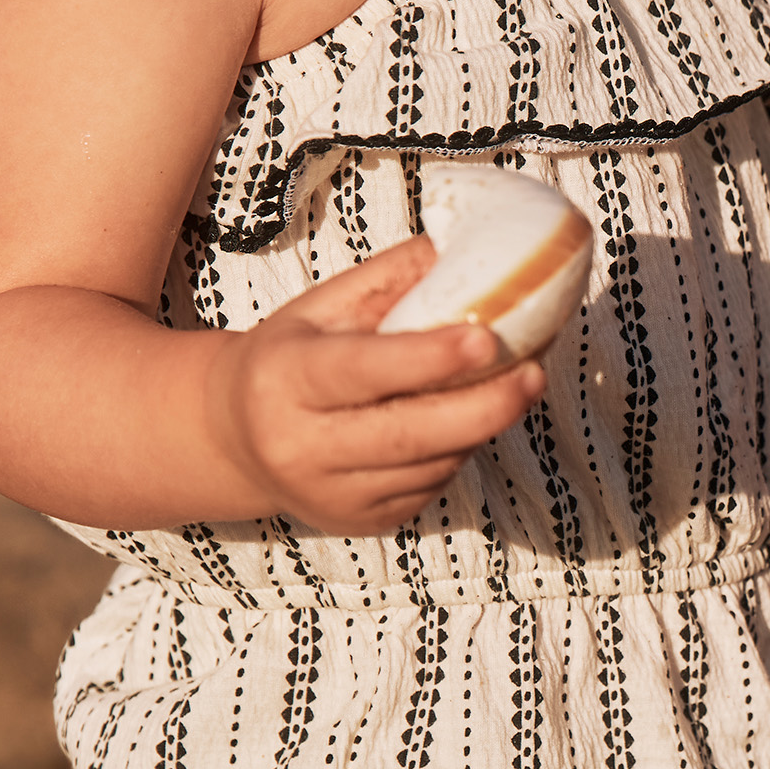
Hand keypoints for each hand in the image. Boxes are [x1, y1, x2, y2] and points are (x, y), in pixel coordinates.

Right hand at [205, 237, 546, 532]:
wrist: (235, 439)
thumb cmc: (291, 357)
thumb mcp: (322, 307)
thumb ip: (389, 279)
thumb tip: (462, 245)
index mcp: (285, 379)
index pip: (363, 370)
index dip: (428, 358)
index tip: (486, 337)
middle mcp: (301, 446)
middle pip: (408, 434)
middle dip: (483, 406)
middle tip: (534, 372)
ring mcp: (331, 495)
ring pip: (429, 465)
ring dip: (479, 426)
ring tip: (514, 385)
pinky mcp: (362, 522)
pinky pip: (429, 487)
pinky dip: (458, 451)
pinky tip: (464, 420)